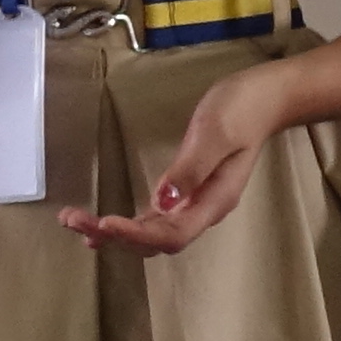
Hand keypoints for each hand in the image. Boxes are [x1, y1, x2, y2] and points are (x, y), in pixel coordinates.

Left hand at [64, 68, 291, 256]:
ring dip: (115, 233)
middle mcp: (203, 210)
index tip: (103, 222)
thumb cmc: (242, 110)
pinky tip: (102, 224)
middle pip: (157, 241)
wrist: (265, 98)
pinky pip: (154, 219)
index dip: (137, 235)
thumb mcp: (216, 133)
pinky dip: (127, 223)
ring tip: (75, 223)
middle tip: (74, 221)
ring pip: (152, 233)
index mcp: (214, 200)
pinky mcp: (186, 192)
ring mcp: (195, 203)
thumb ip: (191, 169)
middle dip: (115, 236)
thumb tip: (160, 203)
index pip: (172, 234)